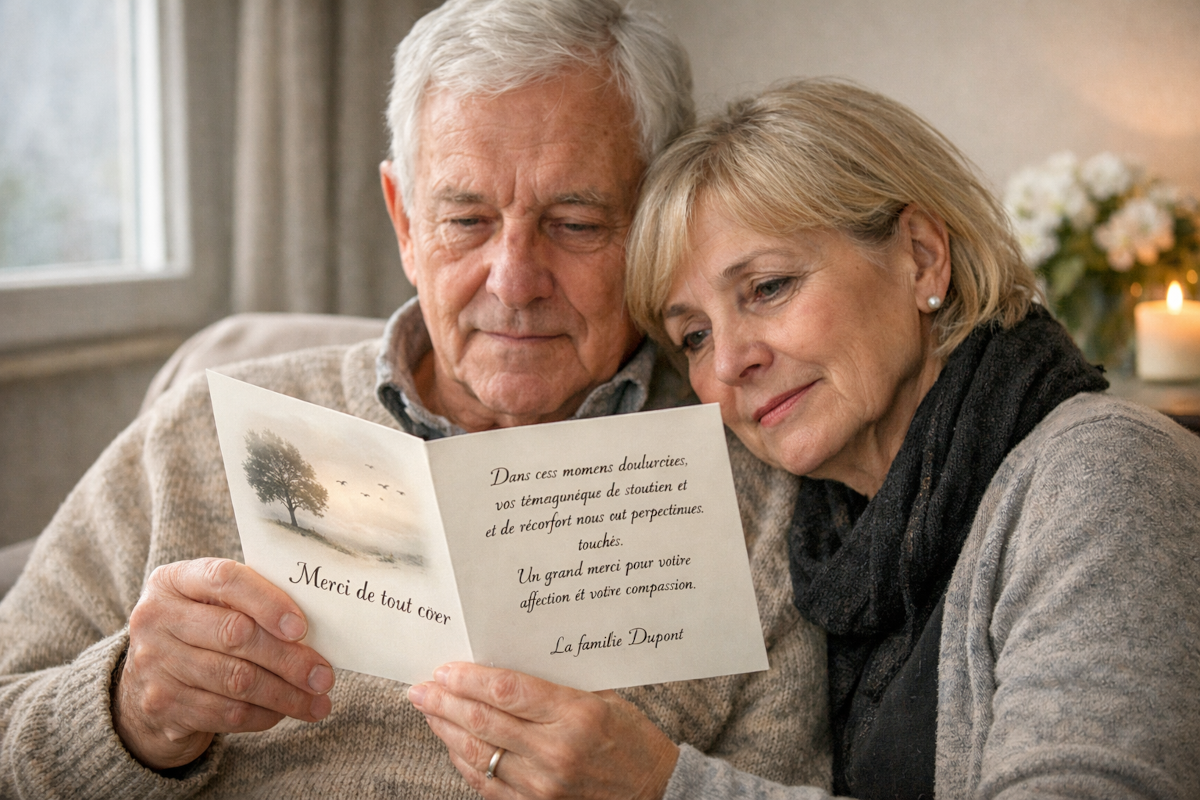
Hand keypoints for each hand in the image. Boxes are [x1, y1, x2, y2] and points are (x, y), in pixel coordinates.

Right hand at [113, 558, 334, 769]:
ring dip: (285, 694)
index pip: (225, 580)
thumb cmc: (198, 630)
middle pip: (235, 635)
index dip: (268, 602)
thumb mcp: (210, 603)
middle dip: (288, 658)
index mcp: (173, 581)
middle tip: (324, 676)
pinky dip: (264, 714)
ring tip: (318, 702)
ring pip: (236, 680)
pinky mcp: (161, 705)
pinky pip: (226, 713)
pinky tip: (286, 712)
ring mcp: (155, 664)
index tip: (302, 627)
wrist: (142, 682)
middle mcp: (156, 619)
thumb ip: (250, 602)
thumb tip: (314, 624)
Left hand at [409, 663, 678, 799]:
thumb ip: (558, 684)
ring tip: (427, 710)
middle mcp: (556, 751)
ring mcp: (544, 786)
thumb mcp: (605, 699)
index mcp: (577, 715)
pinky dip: (463, 761)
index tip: (446, 668)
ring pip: (478, 754)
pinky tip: (451, 744)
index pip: (508, 691)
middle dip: (445, 701)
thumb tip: (506, 663)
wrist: (656, 792)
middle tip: (420, 687)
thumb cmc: (632, 739)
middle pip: (484, 722)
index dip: (469, 678)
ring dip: (446, 730)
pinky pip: (486, 784)